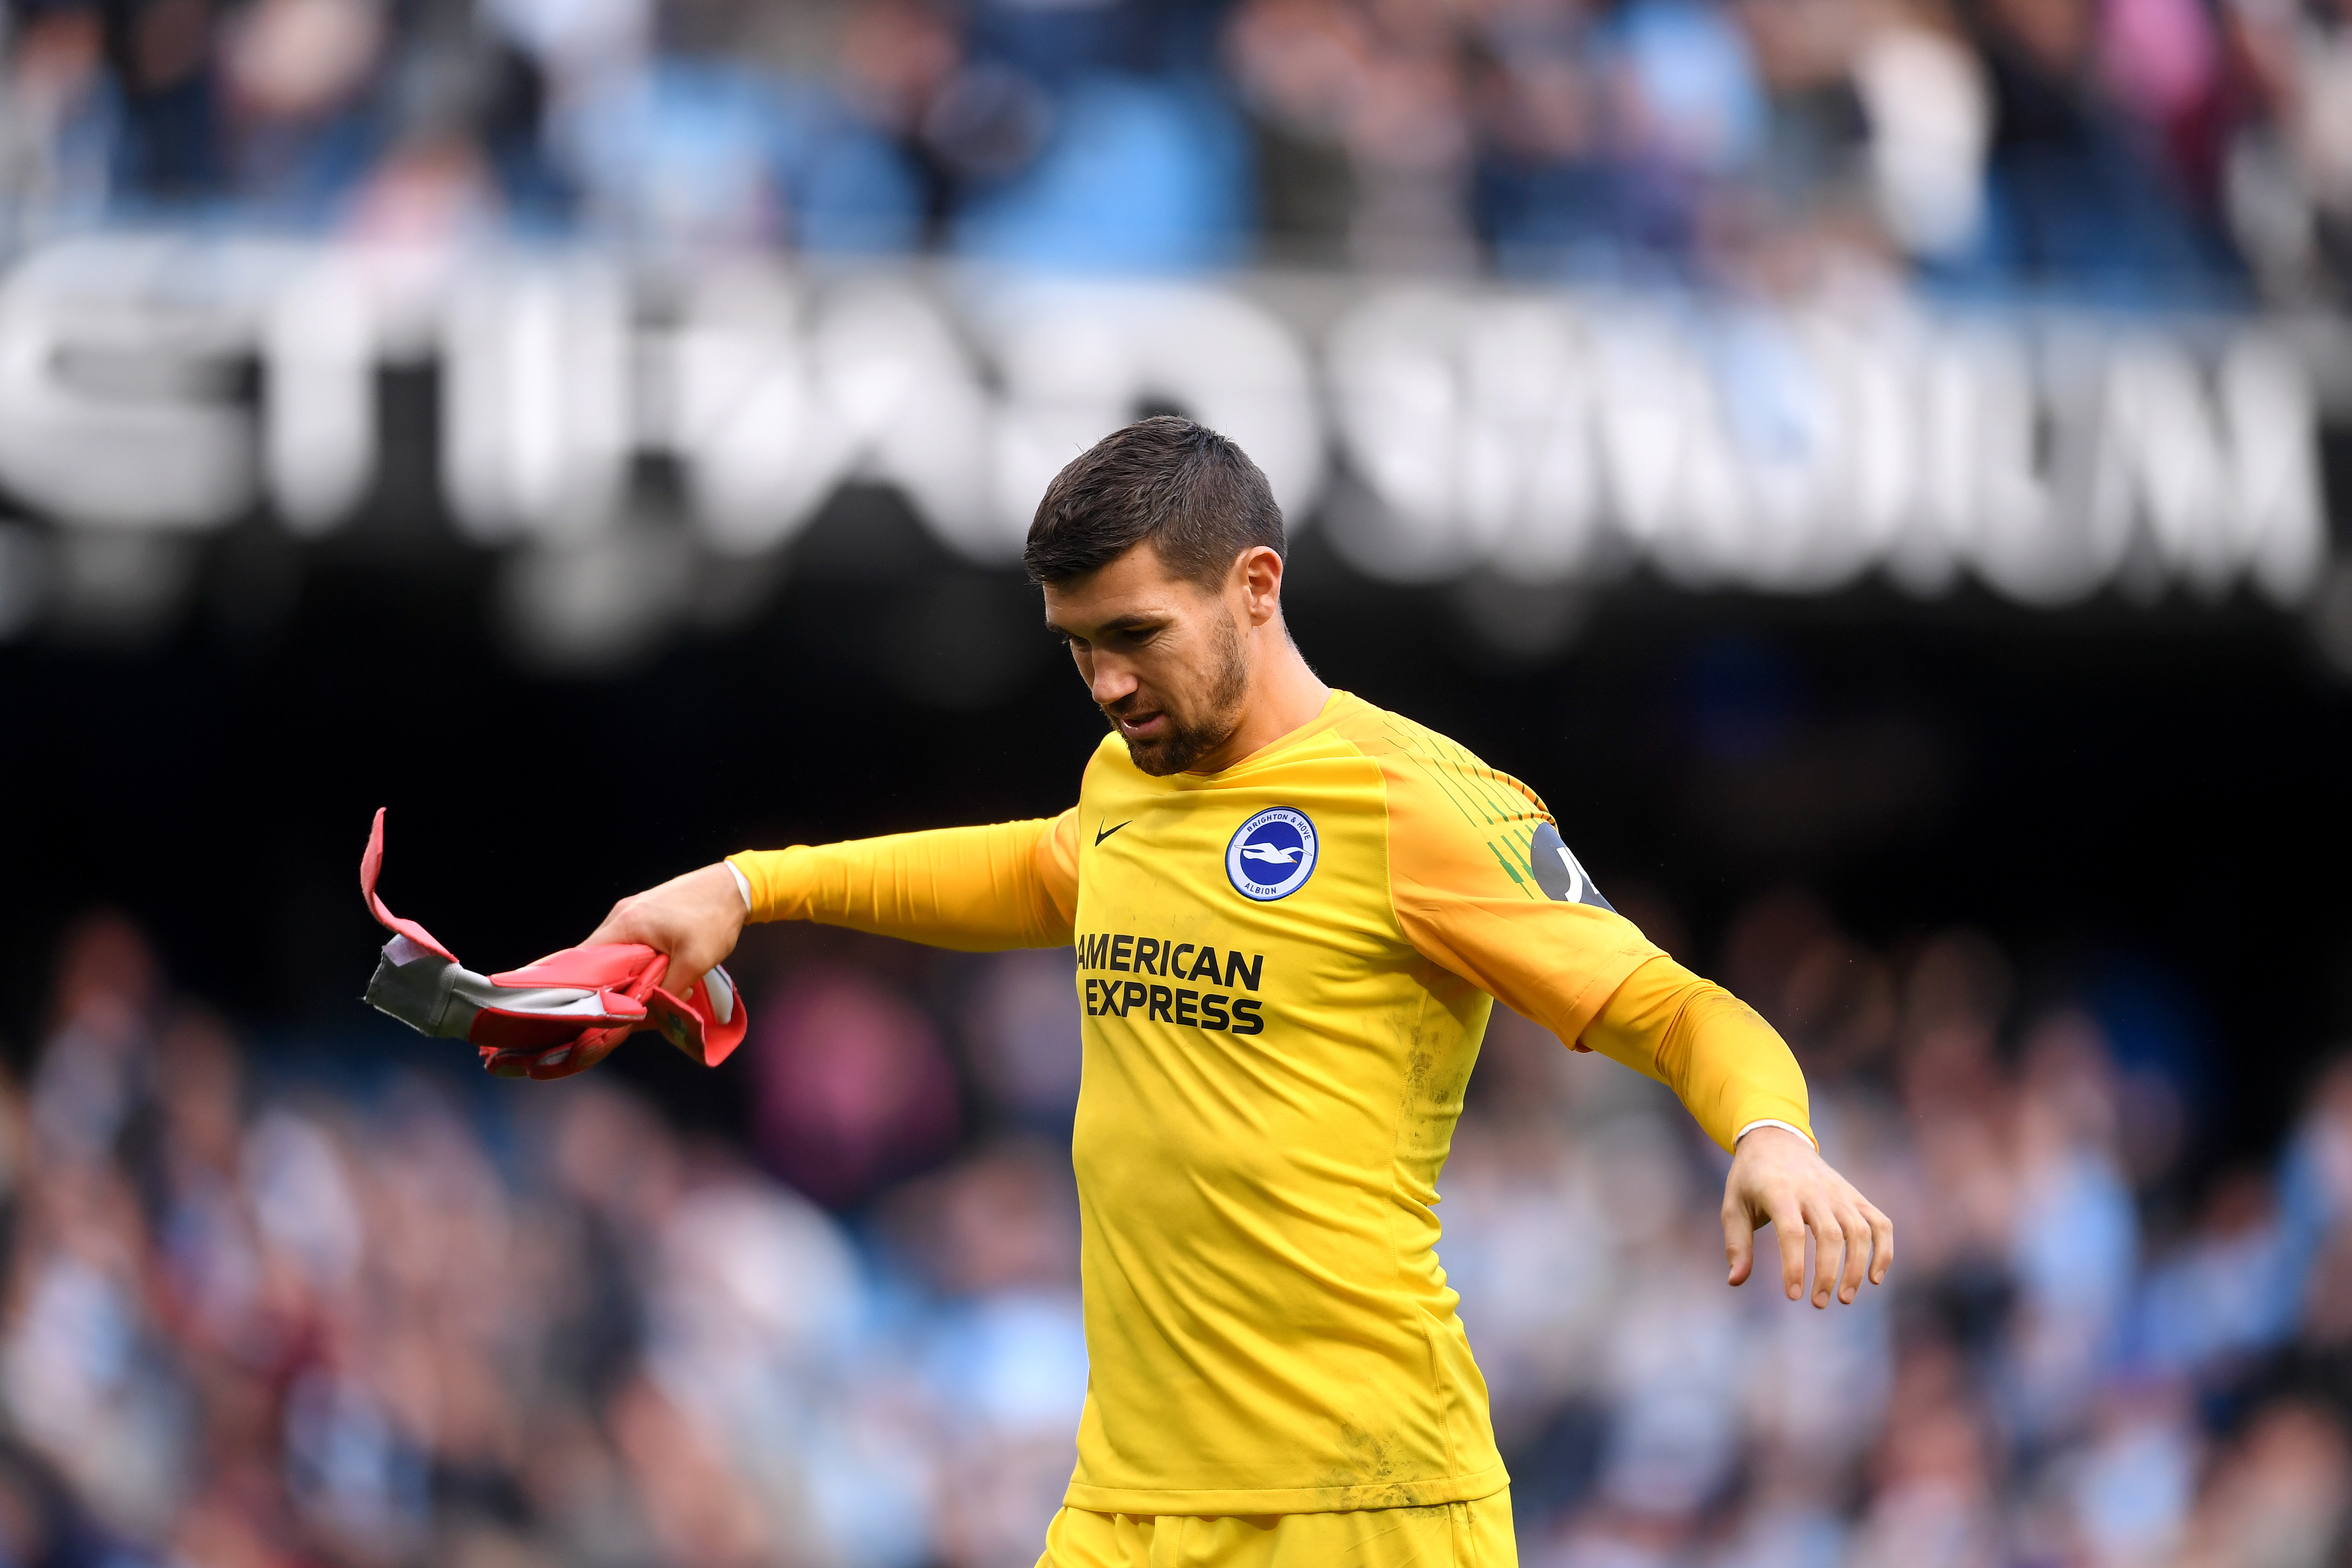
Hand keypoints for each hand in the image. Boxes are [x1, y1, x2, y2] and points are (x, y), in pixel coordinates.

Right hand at [573, 863, 747, 1063]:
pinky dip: (636, 961)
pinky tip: (652, 975)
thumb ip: (666, 992)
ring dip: (626, 974)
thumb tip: (647, 1016)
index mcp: (625, 923)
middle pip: (597, 958)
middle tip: (623, 1009)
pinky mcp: (644, 913)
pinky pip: (629, 943)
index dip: (584, 988)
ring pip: (615, 952)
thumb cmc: (714, 920)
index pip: (584, 960)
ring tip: (642, 994)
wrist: (734, 887)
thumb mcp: (694, 963)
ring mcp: (632, 911)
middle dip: (608, 986)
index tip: (592, 1010)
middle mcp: (621, 915)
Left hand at [1721, 1126, 1892, 1307]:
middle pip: (1830, 1235)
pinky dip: (1884, 1250)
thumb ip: (1736, 1244)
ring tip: (1845, 1298)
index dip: (1794, 1266)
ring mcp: (1838, 1192)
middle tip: (1818, 1303)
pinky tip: (1875, 1278)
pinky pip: (1879, 1223)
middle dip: (1828, 1274)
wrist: (1776, 1139)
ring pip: (1859, 1231)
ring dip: (1857, 1268)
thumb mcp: (1733, 1206)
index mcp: (1779, 1191)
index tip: (1793, 1295)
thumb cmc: (1751, 1179)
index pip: (1792, 1232)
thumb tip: (1735, 1281)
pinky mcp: (1855, 1196)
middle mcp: (1813, 1190)